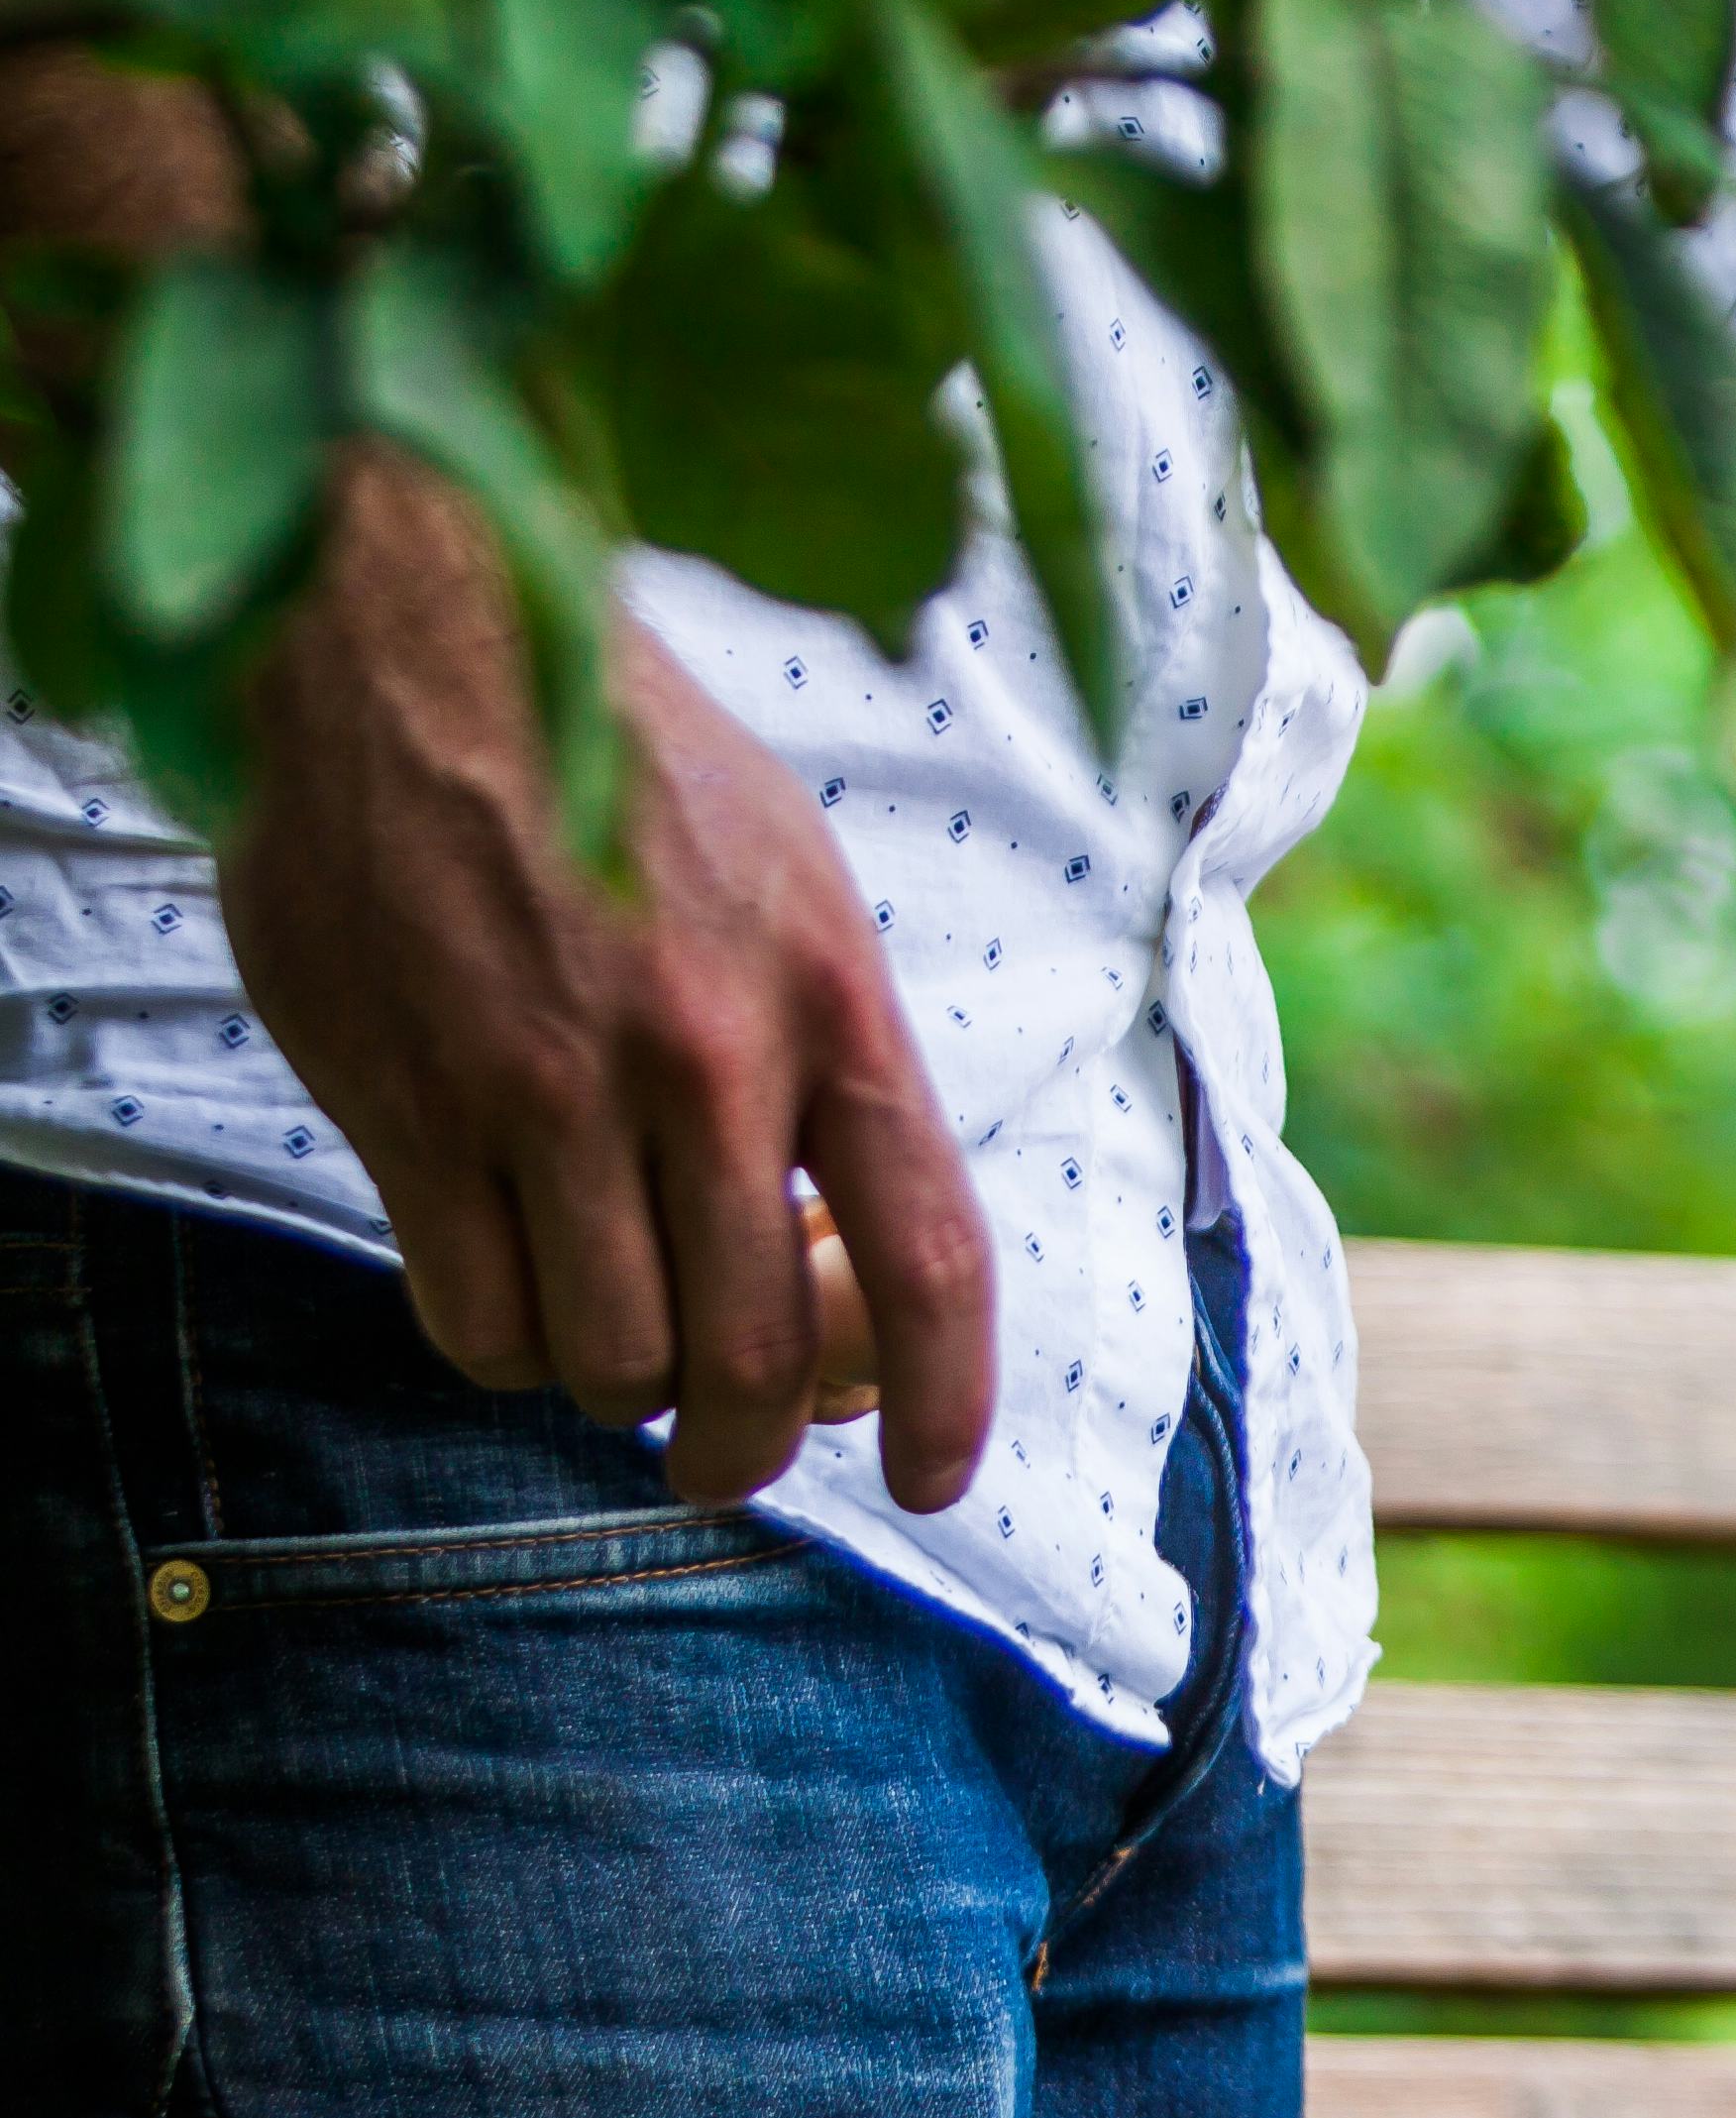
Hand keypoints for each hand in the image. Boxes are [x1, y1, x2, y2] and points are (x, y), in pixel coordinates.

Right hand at [224, 448, 992, 1510]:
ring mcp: (551, 1090)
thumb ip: (830, 1067)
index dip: (943, 1405)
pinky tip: (506, 1288)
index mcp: (834, 1006)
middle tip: (723, 1457)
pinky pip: (475, 1318)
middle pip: (752, 1357)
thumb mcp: (798, 891)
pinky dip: (501, 1346)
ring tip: (605, 1332)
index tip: (925, 1479)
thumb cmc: (634, 772)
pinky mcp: (411, 1102)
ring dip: (615, 1389)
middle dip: (747, 1447)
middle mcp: (708, 1062)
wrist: (428, 638)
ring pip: (610, 1358)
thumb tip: (843, 1251)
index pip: (931, 1263)